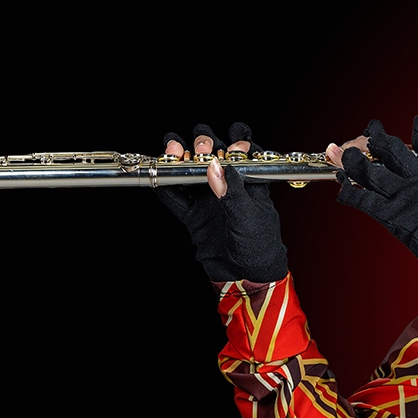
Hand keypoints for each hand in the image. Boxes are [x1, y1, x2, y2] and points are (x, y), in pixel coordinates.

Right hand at [157, 122, 289, 282]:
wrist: (248, 276)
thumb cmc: (259, 245)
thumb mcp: (249, 217)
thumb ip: (231, 192)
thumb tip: (215, 165)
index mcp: (249, 184)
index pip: (243, 154)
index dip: (237, 142)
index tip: (233, 140)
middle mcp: (227, 189)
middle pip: (212, 158)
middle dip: (204, 146)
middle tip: (202, 149)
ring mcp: (208, 202)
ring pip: (190, 173)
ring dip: (180, 159)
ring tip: (173, 148)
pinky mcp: (193, 217)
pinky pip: (175, 198)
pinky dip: (164, 185)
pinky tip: (157, 172)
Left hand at [336, 115, 417, 277]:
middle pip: (395, 150)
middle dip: (380, 138)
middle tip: (371, 128)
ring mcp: (403, 196)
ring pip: (373, 172)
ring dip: (354, 162)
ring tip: (345, 154)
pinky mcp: (392, 215)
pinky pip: (364, 200)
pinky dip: (349, 193)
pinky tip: (341, 187)